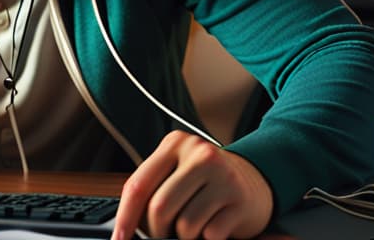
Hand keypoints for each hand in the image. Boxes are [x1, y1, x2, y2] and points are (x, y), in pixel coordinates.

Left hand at [112, 130, 272, 239]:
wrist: (254, 180)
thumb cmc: (205, 180)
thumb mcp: (177, 171)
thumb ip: (153, 189)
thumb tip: (126, 226)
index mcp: (175, 144)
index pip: (139, 184)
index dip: (125, 217)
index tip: (118, 238)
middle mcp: (199, 154)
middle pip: (160, 207)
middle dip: (156, 231)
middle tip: (163, 234)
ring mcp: (223, 175)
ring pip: (185, 225)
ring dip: (184, 236)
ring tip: (194, 225)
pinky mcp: (240, 199)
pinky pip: (210, 234)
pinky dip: (207, 238)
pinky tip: (214, 225)